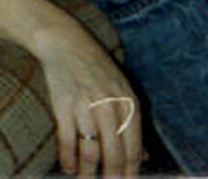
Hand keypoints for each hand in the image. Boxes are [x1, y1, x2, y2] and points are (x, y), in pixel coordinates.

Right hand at [36, 25, 144, 176]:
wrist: (64, 41)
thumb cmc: (95, 67)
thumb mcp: (121, 91)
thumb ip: (131, 123)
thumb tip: (144, 157)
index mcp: (128, 104)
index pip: (133, 149)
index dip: (130, 172)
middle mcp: (110, 107)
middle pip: (114, 155)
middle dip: (112, 177)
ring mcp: (86, 106)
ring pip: (91, 151)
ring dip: (88, 173)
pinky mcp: (63, 104)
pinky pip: (68, 140)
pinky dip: (68, 158)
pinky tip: (69, 168)